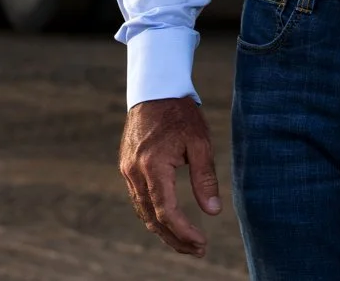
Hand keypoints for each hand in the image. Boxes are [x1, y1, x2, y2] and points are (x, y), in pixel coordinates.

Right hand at [119, 95, 222, 256]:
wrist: (153, 89)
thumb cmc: (179, 113)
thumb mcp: (199, 141)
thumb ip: (205, 177)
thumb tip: (213, 212)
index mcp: (153, 166)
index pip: (167, 211)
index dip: (184, 232)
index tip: (202, 243)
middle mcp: (134, 172)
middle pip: (153, 218)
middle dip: (175, 238)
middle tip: (198, 250)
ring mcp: (127, 170)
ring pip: (143, 212)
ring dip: (164, 231)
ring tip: (187, 243)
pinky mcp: (127, 167)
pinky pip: (139, 199)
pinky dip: (154, 215)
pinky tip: (169, 222)